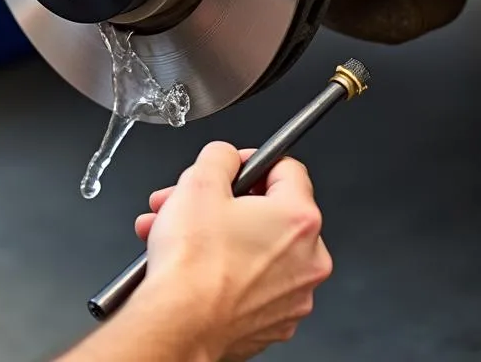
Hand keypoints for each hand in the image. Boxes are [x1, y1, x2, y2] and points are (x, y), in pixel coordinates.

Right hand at [133, 142, 332, 361]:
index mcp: (299, 219)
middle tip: (188, 202)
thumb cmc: (192, 264)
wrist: (179, 325)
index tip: (230, 167)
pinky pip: (251, 282)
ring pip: (254, 247)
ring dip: (215, 234)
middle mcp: (307, 260)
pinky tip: (189, 265)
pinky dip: (224, 270)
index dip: (250, 161)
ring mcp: (293, 296)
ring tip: (173, 233)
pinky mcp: (273, 322)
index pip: (286, 168)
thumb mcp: (198, 181)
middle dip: (220, 202)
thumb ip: (220, 156)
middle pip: (266, 211)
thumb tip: (226, 157)